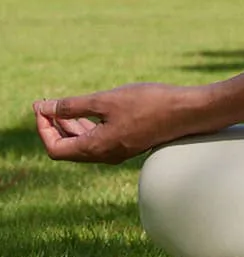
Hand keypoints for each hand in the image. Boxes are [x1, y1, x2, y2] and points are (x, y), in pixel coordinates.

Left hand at [33, 84, 210, 164]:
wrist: (188, 112)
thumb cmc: (149, 104)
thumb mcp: (106, 101)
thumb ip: (73, 106)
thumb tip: (43, 109)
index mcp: (96, 148)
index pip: (55, 148)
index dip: (43, 128)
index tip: (41, 106)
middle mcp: (104, 155)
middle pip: (67, 148)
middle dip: (53, 126)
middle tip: (46, 104)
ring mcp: (118, 151)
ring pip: (83, 144)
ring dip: (70, 126)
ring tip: (63, 106)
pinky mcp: (129, 143)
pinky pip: (98, 141)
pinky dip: (87, 127)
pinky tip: (90, 111)